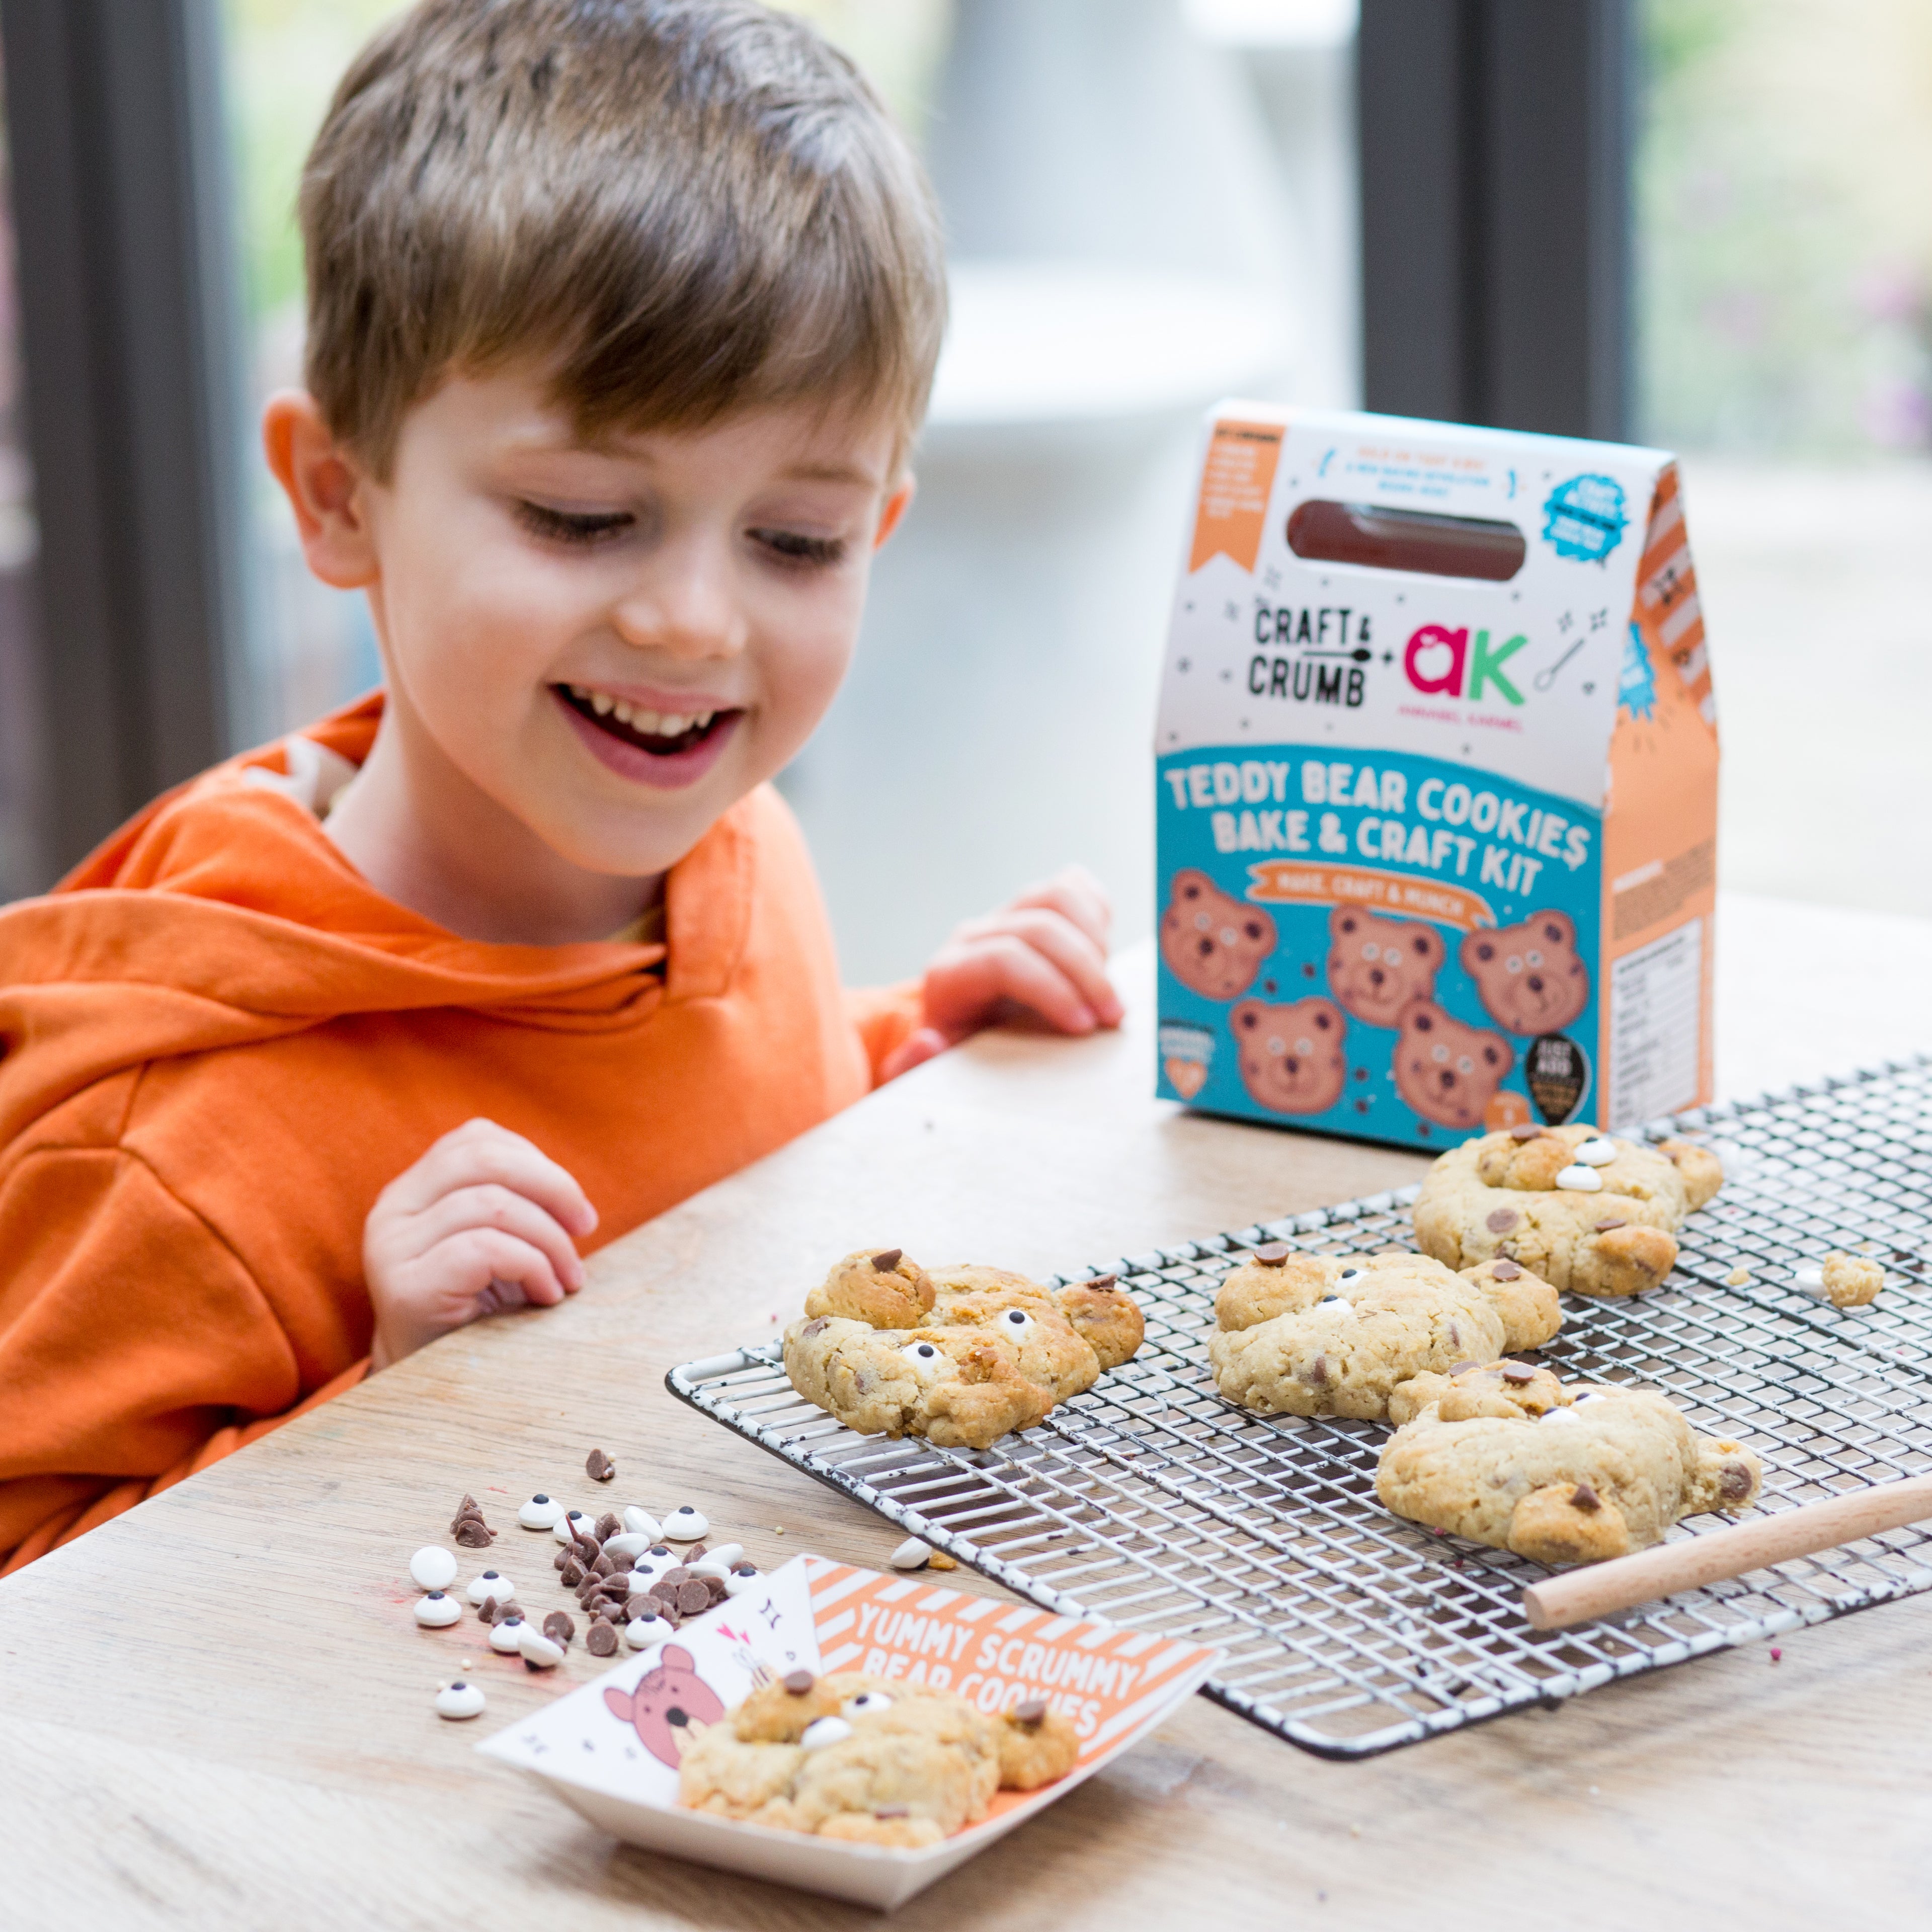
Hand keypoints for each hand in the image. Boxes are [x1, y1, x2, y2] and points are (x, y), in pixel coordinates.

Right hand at [364, 1118, 597, 1370]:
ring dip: (550, 1241)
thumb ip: (513, 1205)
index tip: (575, 1210)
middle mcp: (392, 1210)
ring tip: (567, 1278)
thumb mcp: (494, 1246)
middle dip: (553, 1187)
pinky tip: (545, 1294)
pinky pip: (483, 1249)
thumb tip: (576, 1204)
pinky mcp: (405, 1288)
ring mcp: (391, 1248)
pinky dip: (532, 1266)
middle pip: (484, 1159)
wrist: (424, 1389)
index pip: (478, 1139)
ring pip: (492, 1204)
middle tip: (586, 1229)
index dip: (538, 1162)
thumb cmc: (474, 1312)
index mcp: (413, 1189)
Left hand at [879, 864, 1122, 1081]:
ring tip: (1110, 988)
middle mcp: (974, 937)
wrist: (961, 1033)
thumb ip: (916, 1068)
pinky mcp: (1034, 909)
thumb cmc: (954, 1057)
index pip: (1003, 960)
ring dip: (1095, 941)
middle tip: (1112, 1017)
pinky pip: (1072, 887)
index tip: (1082, 1026)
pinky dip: (1097, 912)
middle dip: (1085, 972)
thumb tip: (928, 1043)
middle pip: (1039, 927)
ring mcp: (1006, 916)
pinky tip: (1106, 954)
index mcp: (947, 975)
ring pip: (1056, 896)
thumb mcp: (931, 1074)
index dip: (1050, 989)